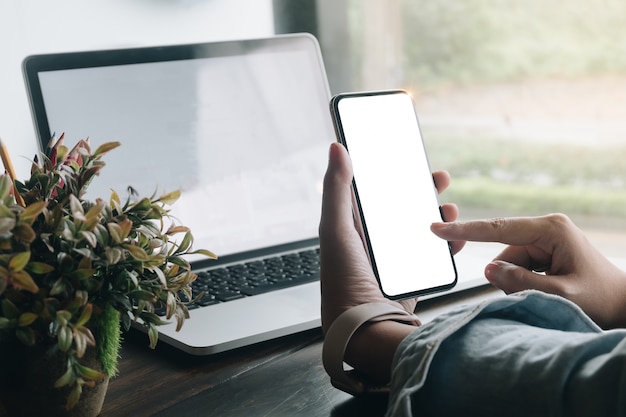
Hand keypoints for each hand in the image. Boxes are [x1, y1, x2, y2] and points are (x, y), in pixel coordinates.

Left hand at [319, 142, 460, 332]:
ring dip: (439, 216)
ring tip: (450, 210)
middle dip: (421, 190)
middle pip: (403, 207)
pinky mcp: (413, 275)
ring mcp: (395, 258)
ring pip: (422, 228)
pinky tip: (456, 237)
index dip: (390, 173)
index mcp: (354, 226)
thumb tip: (337, 147)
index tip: (407, 156)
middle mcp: (374, 240)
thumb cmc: (343, 278)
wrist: (365, 326)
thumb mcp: (336, 229)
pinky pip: (434, 254)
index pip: (375, 192)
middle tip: (439, 177)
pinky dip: (448, 243)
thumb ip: (336, 189)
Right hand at [431, 214, 625, 328]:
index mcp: (551, 229)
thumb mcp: (560, 295)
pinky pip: (519, 267)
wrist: (624, 304)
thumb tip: (487, 270)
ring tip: (545, 296)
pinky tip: (544, 291)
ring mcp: (546, 239)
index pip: (497, 229)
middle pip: (503, 251)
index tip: (437, 228)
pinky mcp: (545, 250)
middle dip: (509, 276)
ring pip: (509, 262)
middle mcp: (546, 228)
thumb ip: (521, 283)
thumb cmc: (602, 299)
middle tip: (534, 296)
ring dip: (516, 282)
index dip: (465, 230)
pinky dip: (522, 282)